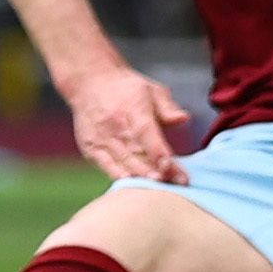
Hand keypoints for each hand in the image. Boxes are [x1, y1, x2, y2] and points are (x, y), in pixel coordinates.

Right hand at [66, 63, 190, 182]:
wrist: (89, 82)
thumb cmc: (127, 88)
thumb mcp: (151, 90)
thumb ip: (167, 107)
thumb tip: (183, 119)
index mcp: (133, 109)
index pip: (147, 135)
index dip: (160, 154)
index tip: (176, 170)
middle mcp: (116, 126)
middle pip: (138, 154)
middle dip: (157, 172)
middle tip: (176, 185)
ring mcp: (102, 138)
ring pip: (124, 163)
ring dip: (142, 178)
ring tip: (159, 189)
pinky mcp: (91, 148)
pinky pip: (107, 167)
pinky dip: (120, 177)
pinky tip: (133, 187)